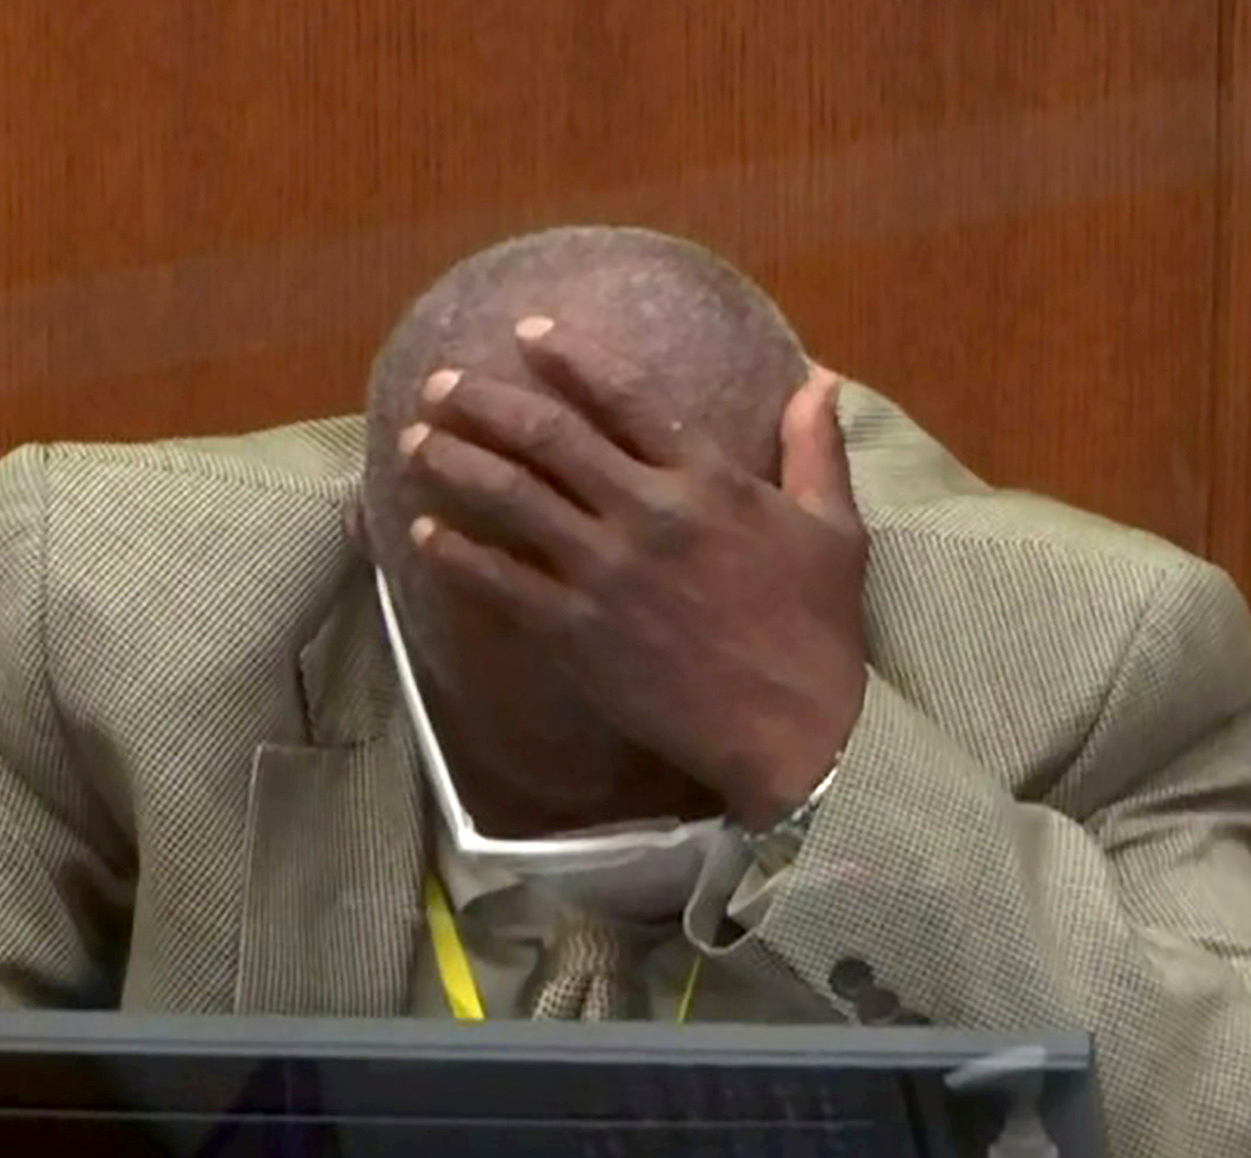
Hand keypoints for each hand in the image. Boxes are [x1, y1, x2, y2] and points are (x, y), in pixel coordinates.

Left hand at [400, 317, 868, 827]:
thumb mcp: (834, 530)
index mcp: (709, 480)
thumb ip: (814, 449)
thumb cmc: (816, 632)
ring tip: (416, 442)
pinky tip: (420, 534)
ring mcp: (604, 572)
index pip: (628, 397)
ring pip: (513, 499)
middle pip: (550, 438)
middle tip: (439, 382)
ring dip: (457, 464)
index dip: (572, 359)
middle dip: (486, 403)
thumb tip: (819, 376)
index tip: (527, 333)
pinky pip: (499, 582)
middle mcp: (646, 512)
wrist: (792, 731)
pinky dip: (456, 553)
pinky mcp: (575, 632)